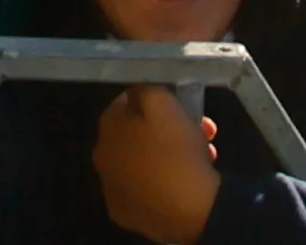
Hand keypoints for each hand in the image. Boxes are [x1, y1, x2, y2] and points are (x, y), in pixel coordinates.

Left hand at [91, 85, 222, 244]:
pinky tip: (183, 182)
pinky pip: (146, 189)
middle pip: (136, 135)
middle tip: (197, 131)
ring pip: (144, 163)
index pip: (125, 103)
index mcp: (107, 130)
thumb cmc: (176, 151)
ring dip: (169, 155)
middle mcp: (102, 160)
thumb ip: (145, 90)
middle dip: (166, 129)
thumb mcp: (163, 103)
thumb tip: (138, 92)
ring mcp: (112, 191)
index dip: (154, 101)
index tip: (179, 107)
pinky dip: (161, 183)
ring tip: (203, 157)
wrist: (192, 209)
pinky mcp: (128, 215)